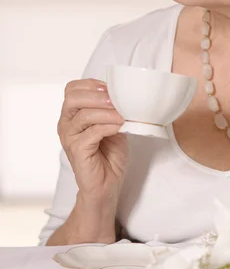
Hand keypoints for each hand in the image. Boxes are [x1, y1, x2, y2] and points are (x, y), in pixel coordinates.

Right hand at [57, 79, 127, 202]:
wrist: (107, 183)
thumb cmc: (109, 154)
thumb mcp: (112, 124)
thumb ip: (112, 110)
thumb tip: (124, 94)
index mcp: (72, 114)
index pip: (72, 89)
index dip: (92, 85)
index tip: (111, 88)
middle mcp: (66, 124)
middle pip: (73, 98)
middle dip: (97, 96)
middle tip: (115, 100)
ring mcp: (69, 137)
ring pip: (84, 115)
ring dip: (107, 112)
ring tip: (122, 115)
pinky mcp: (77, 151)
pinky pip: (91, 132)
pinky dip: (108, 126)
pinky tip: (119, 127)